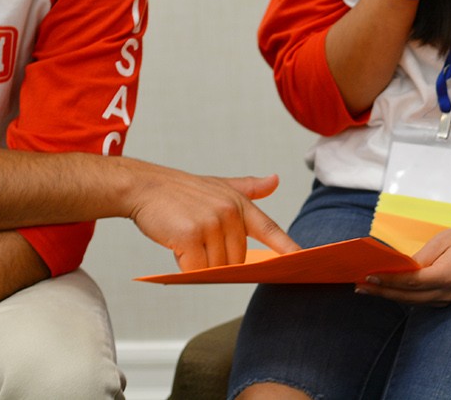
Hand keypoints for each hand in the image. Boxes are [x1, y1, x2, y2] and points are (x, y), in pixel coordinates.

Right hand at [124, 162, 297, 270]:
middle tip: (200, 243)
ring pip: (217, 267)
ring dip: (201, 265)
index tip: (304, 259)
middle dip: (220, 260)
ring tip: (187, 243)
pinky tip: (177, 249)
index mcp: (240, 204)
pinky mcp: (190, 236)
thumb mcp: (220, 185)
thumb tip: (275, 180)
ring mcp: (210, 224)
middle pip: (238, 260)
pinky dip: (187, 268)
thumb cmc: (181, 191)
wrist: (145, 186)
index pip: (270, 229)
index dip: (287, 247)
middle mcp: (229, 213)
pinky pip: (196, 269)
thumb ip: (249, 188)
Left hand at [355, 225, 450, 306]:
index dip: (389, 280)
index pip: (411, 281)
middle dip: (382, 291)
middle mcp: (447, 292)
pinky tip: (386, 288)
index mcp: (447, 275)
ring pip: (411, 301)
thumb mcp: (441, 240)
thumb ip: (419, 257)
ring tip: (366, 287)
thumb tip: (397, 268)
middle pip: (407, 296)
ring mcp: (446, 299)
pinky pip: (418, 300)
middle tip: (359, 285)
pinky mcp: (444, 300)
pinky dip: (401, 295)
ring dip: (388, 295)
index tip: (369, 276)